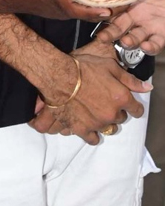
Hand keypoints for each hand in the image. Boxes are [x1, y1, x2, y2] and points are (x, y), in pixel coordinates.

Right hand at [3, 0, 112, 21]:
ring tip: (117, 1)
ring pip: (82, 14)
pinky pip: (76, 12)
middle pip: (86, 14)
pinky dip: (88, 8)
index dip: (92, 11)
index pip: (75, 8)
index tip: (107, 10)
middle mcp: (57, 6)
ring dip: (97, 10)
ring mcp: (58, 12)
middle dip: (105, 10)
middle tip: (124, 3)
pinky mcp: (57, 12)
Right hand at [29, 39, 151, 144]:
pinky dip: (91, 133)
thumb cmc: (83, 68)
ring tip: (94, 112)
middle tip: (104, 100)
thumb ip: (130, 80)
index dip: (132, 106)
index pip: (136, 110)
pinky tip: (87, 124)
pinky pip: (92, 139)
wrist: (59, 76)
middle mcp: (112, 114)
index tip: (127, 103)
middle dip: (115, 111)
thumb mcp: (109, 67)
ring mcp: (97, 124)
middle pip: (121, 119)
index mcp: (121, 98)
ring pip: (108, 129)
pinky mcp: (82, 129)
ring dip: (104, 122)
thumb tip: (147, 88)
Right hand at [96, 0, 164, 54]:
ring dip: (128, 43)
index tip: (96, 15)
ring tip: (125, 41)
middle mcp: (135, 14)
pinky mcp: (162, 33)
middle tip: (103, 37)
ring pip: (133, 39)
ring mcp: (148, 25)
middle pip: (117, 28)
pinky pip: (155, 44)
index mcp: (126, 0)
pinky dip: (149, 48)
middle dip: (109, 34)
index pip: (109, 10)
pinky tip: (145, 46)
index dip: (102, 14)